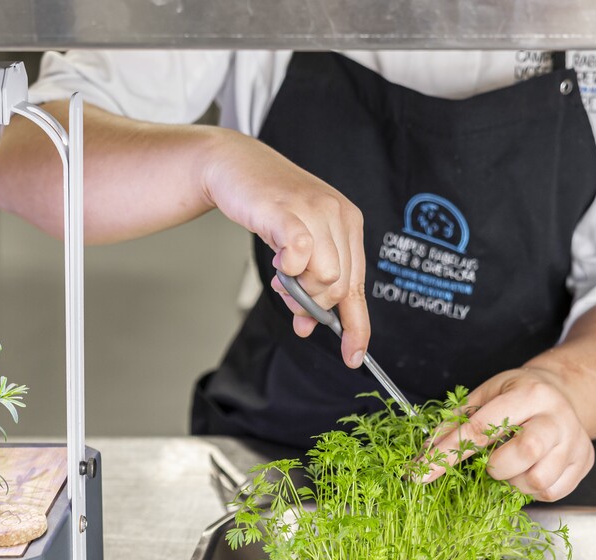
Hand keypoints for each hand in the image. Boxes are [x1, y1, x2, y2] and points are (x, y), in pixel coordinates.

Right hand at [201, 129, 368, 367]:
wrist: (236, 168)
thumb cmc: (268, 208)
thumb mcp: (297, 248)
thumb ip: (308, 285)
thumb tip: (308, 327)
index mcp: (349, 225)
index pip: (358, 287)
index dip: (356, 326)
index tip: (353, 356)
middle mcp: (339, 216)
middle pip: (340, 288)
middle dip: (312, 307)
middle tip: (288, 297)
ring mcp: (316, 211)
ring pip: (325, 277)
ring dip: (298, 291)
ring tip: (280, 278)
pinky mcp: (288, 210)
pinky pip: (302, 253)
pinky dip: (290, 269)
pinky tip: (280, 263)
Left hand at [423, 367, 594, 500]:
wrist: (561, 392)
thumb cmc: (515, 395)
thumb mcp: (483, 396)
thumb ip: (453, 423)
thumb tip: (423, 454)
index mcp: (528, 393)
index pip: (481, 427)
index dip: (448, 453)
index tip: (422, 472)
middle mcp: (556, 416)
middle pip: (525, 452)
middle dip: (495, 467)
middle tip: (490, 463)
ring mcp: (575, 441)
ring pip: (538, 479)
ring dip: (513, 481)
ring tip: (510, 466)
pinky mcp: (585, 462)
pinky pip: (553, 492)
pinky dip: (531, 490)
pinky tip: (526, 471)